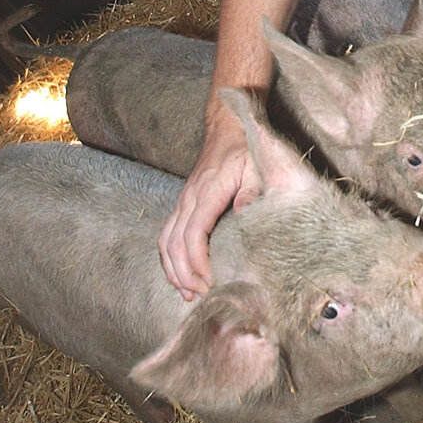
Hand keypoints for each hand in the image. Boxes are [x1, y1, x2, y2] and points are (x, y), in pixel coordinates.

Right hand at [158, 103, 261, 300]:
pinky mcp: (183, 204)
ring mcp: (183, 201)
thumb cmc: (245, 148)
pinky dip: (169, 258)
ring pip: (165, 240)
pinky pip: (167, 234)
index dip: (197, 262)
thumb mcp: (256, 166)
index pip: (193, 234)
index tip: (209, 283)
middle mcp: (189, 198)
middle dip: (184, 274)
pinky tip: (180, 275)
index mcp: (208, 191)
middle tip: (201, 296)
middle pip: (174, 243)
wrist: (227, 126)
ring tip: (187, 294)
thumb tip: (244, 217)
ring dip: (173, 270)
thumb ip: (251, 192)